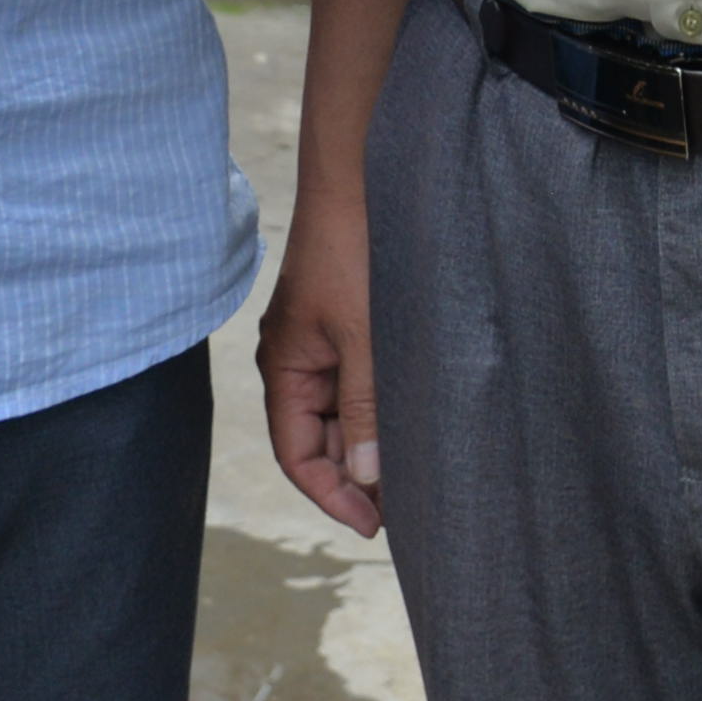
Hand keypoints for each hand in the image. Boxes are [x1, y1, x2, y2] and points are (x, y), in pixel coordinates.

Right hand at [256, 185, 383, 536]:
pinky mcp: (346, 322)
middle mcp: (296, 360)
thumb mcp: (363, 337)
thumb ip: (365, 409)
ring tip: (416, 467)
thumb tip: (366, 478)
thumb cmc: (354, 252)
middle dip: (357, 474)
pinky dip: (381, 405)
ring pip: (343, 411)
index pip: (298, 454)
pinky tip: (414, 418)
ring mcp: (321, 341)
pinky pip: (358, 380)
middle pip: (320, 438)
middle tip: (408, 502)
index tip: (374, 523)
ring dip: (372, 440)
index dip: (332, 494)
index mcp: (285, 369)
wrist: (360, 177)